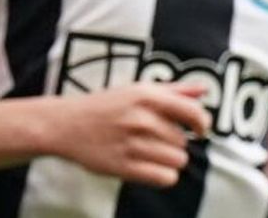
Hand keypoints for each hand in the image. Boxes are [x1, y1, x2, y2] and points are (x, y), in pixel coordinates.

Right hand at [48, 81, 210, 186]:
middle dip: (172, 142)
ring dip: (167, 159)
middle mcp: (140, 118)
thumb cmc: (104, 106)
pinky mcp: (124, 166)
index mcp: (145, 96)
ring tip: (146, 151)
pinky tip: (147, 166)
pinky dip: (162, 175)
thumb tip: (204, 89)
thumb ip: (172, 90)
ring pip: (178, 161)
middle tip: (149, 137)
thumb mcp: (134, 90)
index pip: (194, 114)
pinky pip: (166, 178)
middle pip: (184, 142)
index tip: (198, 130)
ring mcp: (131, 143)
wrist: (63, 124)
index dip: (202, 124)